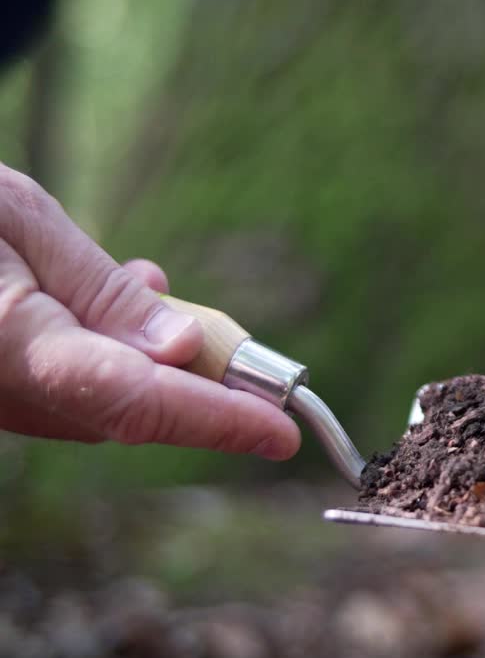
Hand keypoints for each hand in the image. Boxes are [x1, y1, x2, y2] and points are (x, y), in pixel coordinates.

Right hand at [0, 163, 299, 459]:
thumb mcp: (19, 222)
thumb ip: (102, 294)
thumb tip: (184, 351)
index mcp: (9, 351)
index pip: (134, 400)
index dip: (216, 420)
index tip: (284, 435)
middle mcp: (2, 394)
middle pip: (127, 408)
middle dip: (196, 382)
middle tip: (250, 359)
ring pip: (104, 401)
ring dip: (154, 360)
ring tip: (152, 284)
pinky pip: (70, 388)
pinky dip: (113, 355)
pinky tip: (120, 296)